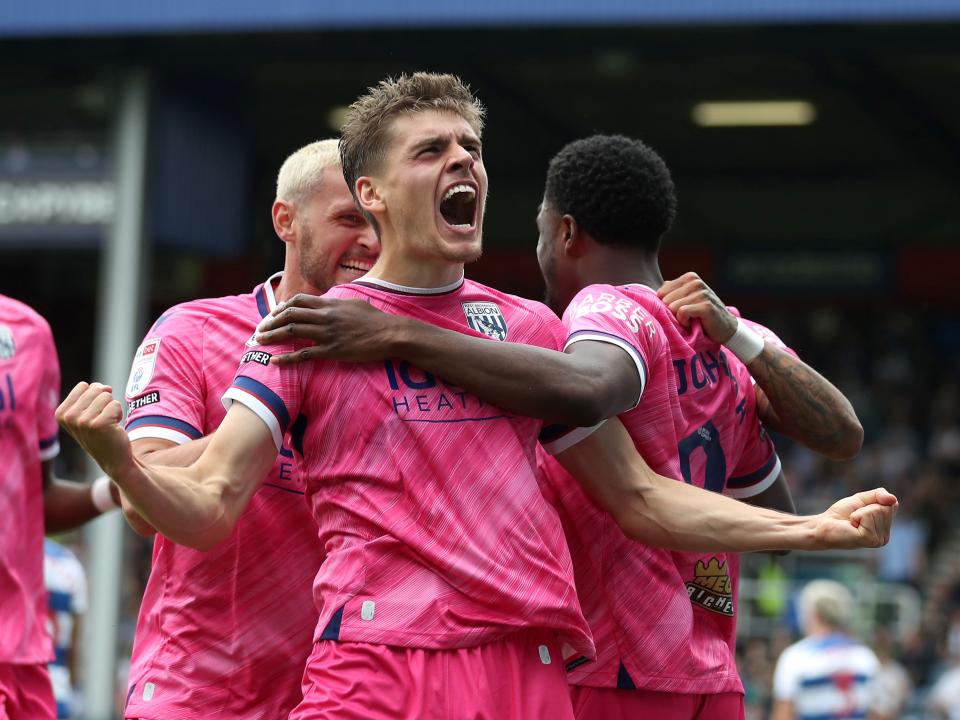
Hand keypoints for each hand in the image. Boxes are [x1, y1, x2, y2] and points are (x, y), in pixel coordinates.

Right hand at [56, 382, 134, 480]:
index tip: (93, 414)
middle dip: (104, 402)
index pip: (83, 386)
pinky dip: (119, 414)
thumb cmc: (101, 433)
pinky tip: (113, 428)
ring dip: (112, 408)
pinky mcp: (99, 424)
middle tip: (102, 420)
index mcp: (61, 413)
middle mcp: (68, 417)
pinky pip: (115, 404)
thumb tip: (106, 387)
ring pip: (106, 396)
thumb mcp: (88, 412)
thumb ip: (92, 394)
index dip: (95, 397)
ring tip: (108, 424)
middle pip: (95, 389)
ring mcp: (82, 421)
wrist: (113, 459)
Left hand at [254, 294, 401, 363]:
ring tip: (260, 342)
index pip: (298, 301)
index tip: (274, 315)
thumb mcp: (355, 303)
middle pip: (290, 315)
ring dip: (273, 337)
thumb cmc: (376, 320)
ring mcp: (327, 334)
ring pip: (292, 332)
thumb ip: (338, 303)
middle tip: (260, 330)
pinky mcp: (332, 351)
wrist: (390, 334)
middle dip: (271, 322)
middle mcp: (325, 316)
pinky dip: (287, 358)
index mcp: (330, 304)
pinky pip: (304, 354)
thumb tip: (330, 302)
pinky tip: (275, 361)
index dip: (282, 307)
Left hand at [657, 272, 736, 342]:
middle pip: (665, 300)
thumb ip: (672, 292)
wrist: (725, 328)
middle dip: (672, 313)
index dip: (667, 307)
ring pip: (672, 307)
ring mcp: (702, 292)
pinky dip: (684, 322)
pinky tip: (693, 323)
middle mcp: (695, 282)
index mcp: (689, 277)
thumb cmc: (701, 315)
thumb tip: (655, 292)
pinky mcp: (706, 305)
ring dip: (679, 319)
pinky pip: (682, 313)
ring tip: (691, 320)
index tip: (680, 311)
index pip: (661, 292)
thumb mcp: (686, 300)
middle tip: (686, 317)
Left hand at [813, 488, 898, 548]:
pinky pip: (867, 515)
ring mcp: (879, 540)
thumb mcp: (862, 499)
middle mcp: (885, 537)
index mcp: (886, 528)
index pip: (892, 504)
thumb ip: (879, 495)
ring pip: (877, 510)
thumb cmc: (841, 514)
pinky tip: (851, 525)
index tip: (860, 510)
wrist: (823, 525)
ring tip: (852, 522)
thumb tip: (893, 499)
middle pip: (885, 507)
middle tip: (854, 517)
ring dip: (859, 512)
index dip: (873, 501)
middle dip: (866, 507)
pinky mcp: (869, 539)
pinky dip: (856, 515)